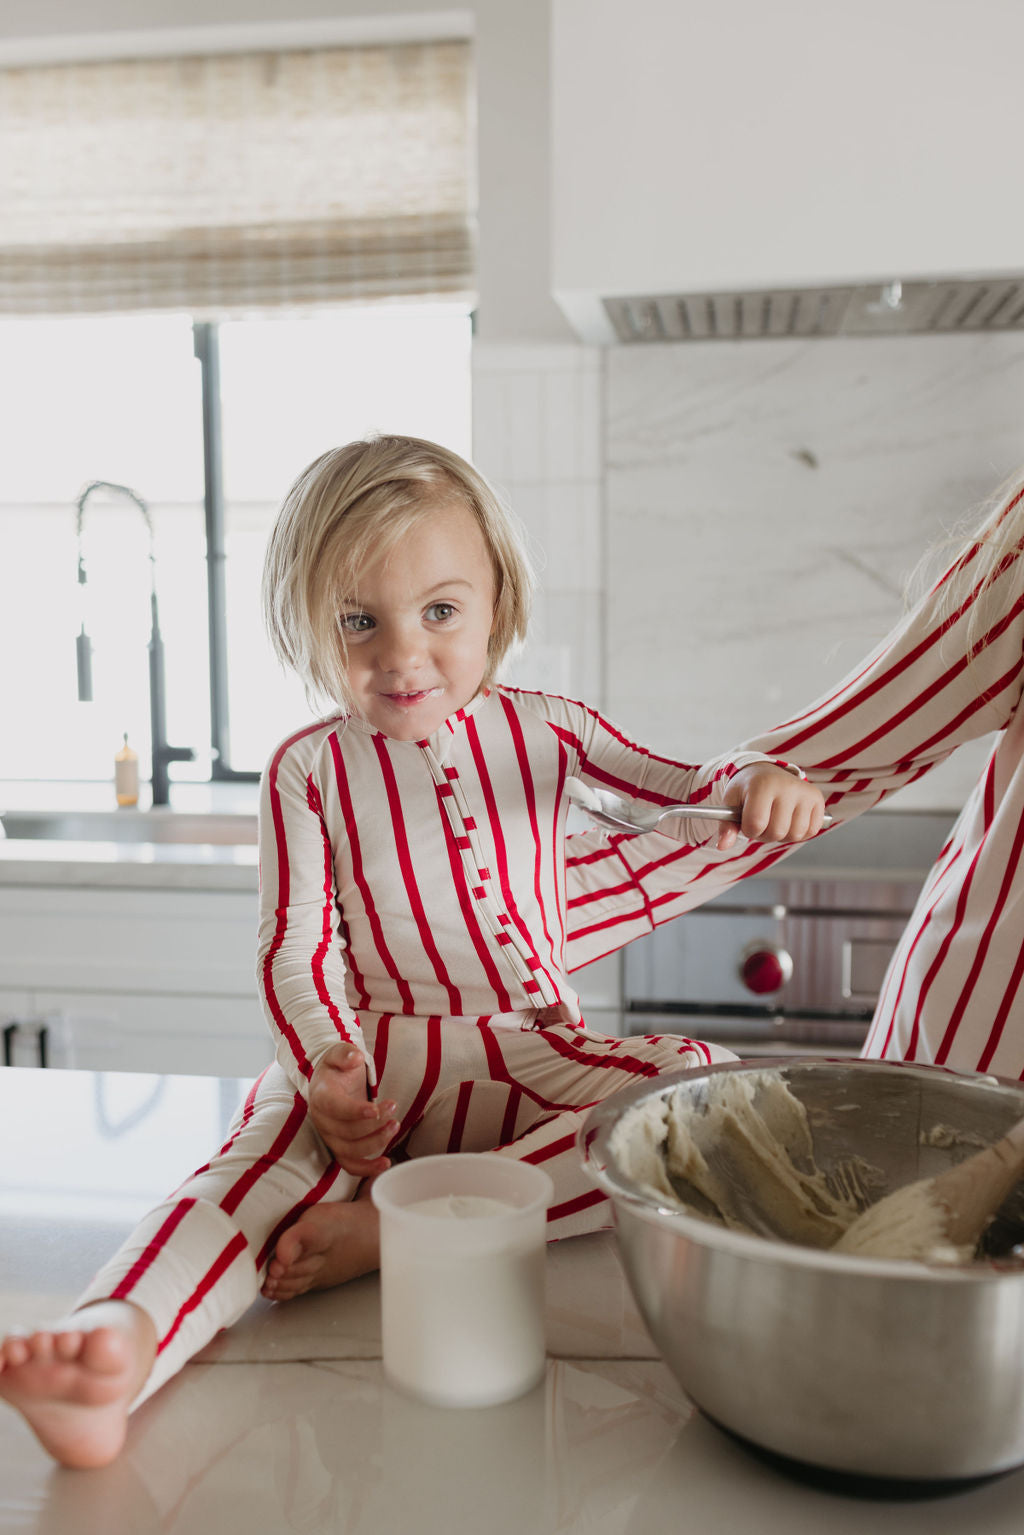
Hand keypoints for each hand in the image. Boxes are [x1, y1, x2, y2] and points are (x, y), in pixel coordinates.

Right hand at [308, 1042, 398, 1177]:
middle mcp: (322, 1120)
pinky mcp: (339, 1147)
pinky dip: (367, 1169)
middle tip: (393, 1108)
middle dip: (373, 1125)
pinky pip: (350, 1165)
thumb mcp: (341, 1053)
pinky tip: (386, 1163)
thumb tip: (355, 1057)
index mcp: (321, 1096)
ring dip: (375, 1143)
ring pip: (350, 1151)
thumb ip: (346, 1053)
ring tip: (395, 1126)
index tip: (376, 1109)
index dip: (355, 1111)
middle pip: (346, 1132)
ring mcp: (330, 1136)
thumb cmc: (338, 1067)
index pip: (335, 1108)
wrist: (331, 1080)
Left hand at [717, 764, 825, 851]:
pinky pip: (811, 831)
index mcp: (763, 784)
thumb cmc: (748, 789)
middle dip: (765, 834)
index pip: (756, 823)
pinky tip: (790, 820)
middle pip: (777, 832)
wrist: (767, 772)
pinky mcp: (818, 799)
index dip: (749, 830)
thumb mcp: (731, 802)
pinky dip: (799, 832)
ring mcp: (805, 792)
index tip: (747, 822)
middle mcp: (787, 786)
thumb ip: (726, 825)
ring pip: (796, 834)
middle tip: (762, 823)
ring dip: (782, 835)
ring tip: (775, 821)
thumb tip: (722, 846)